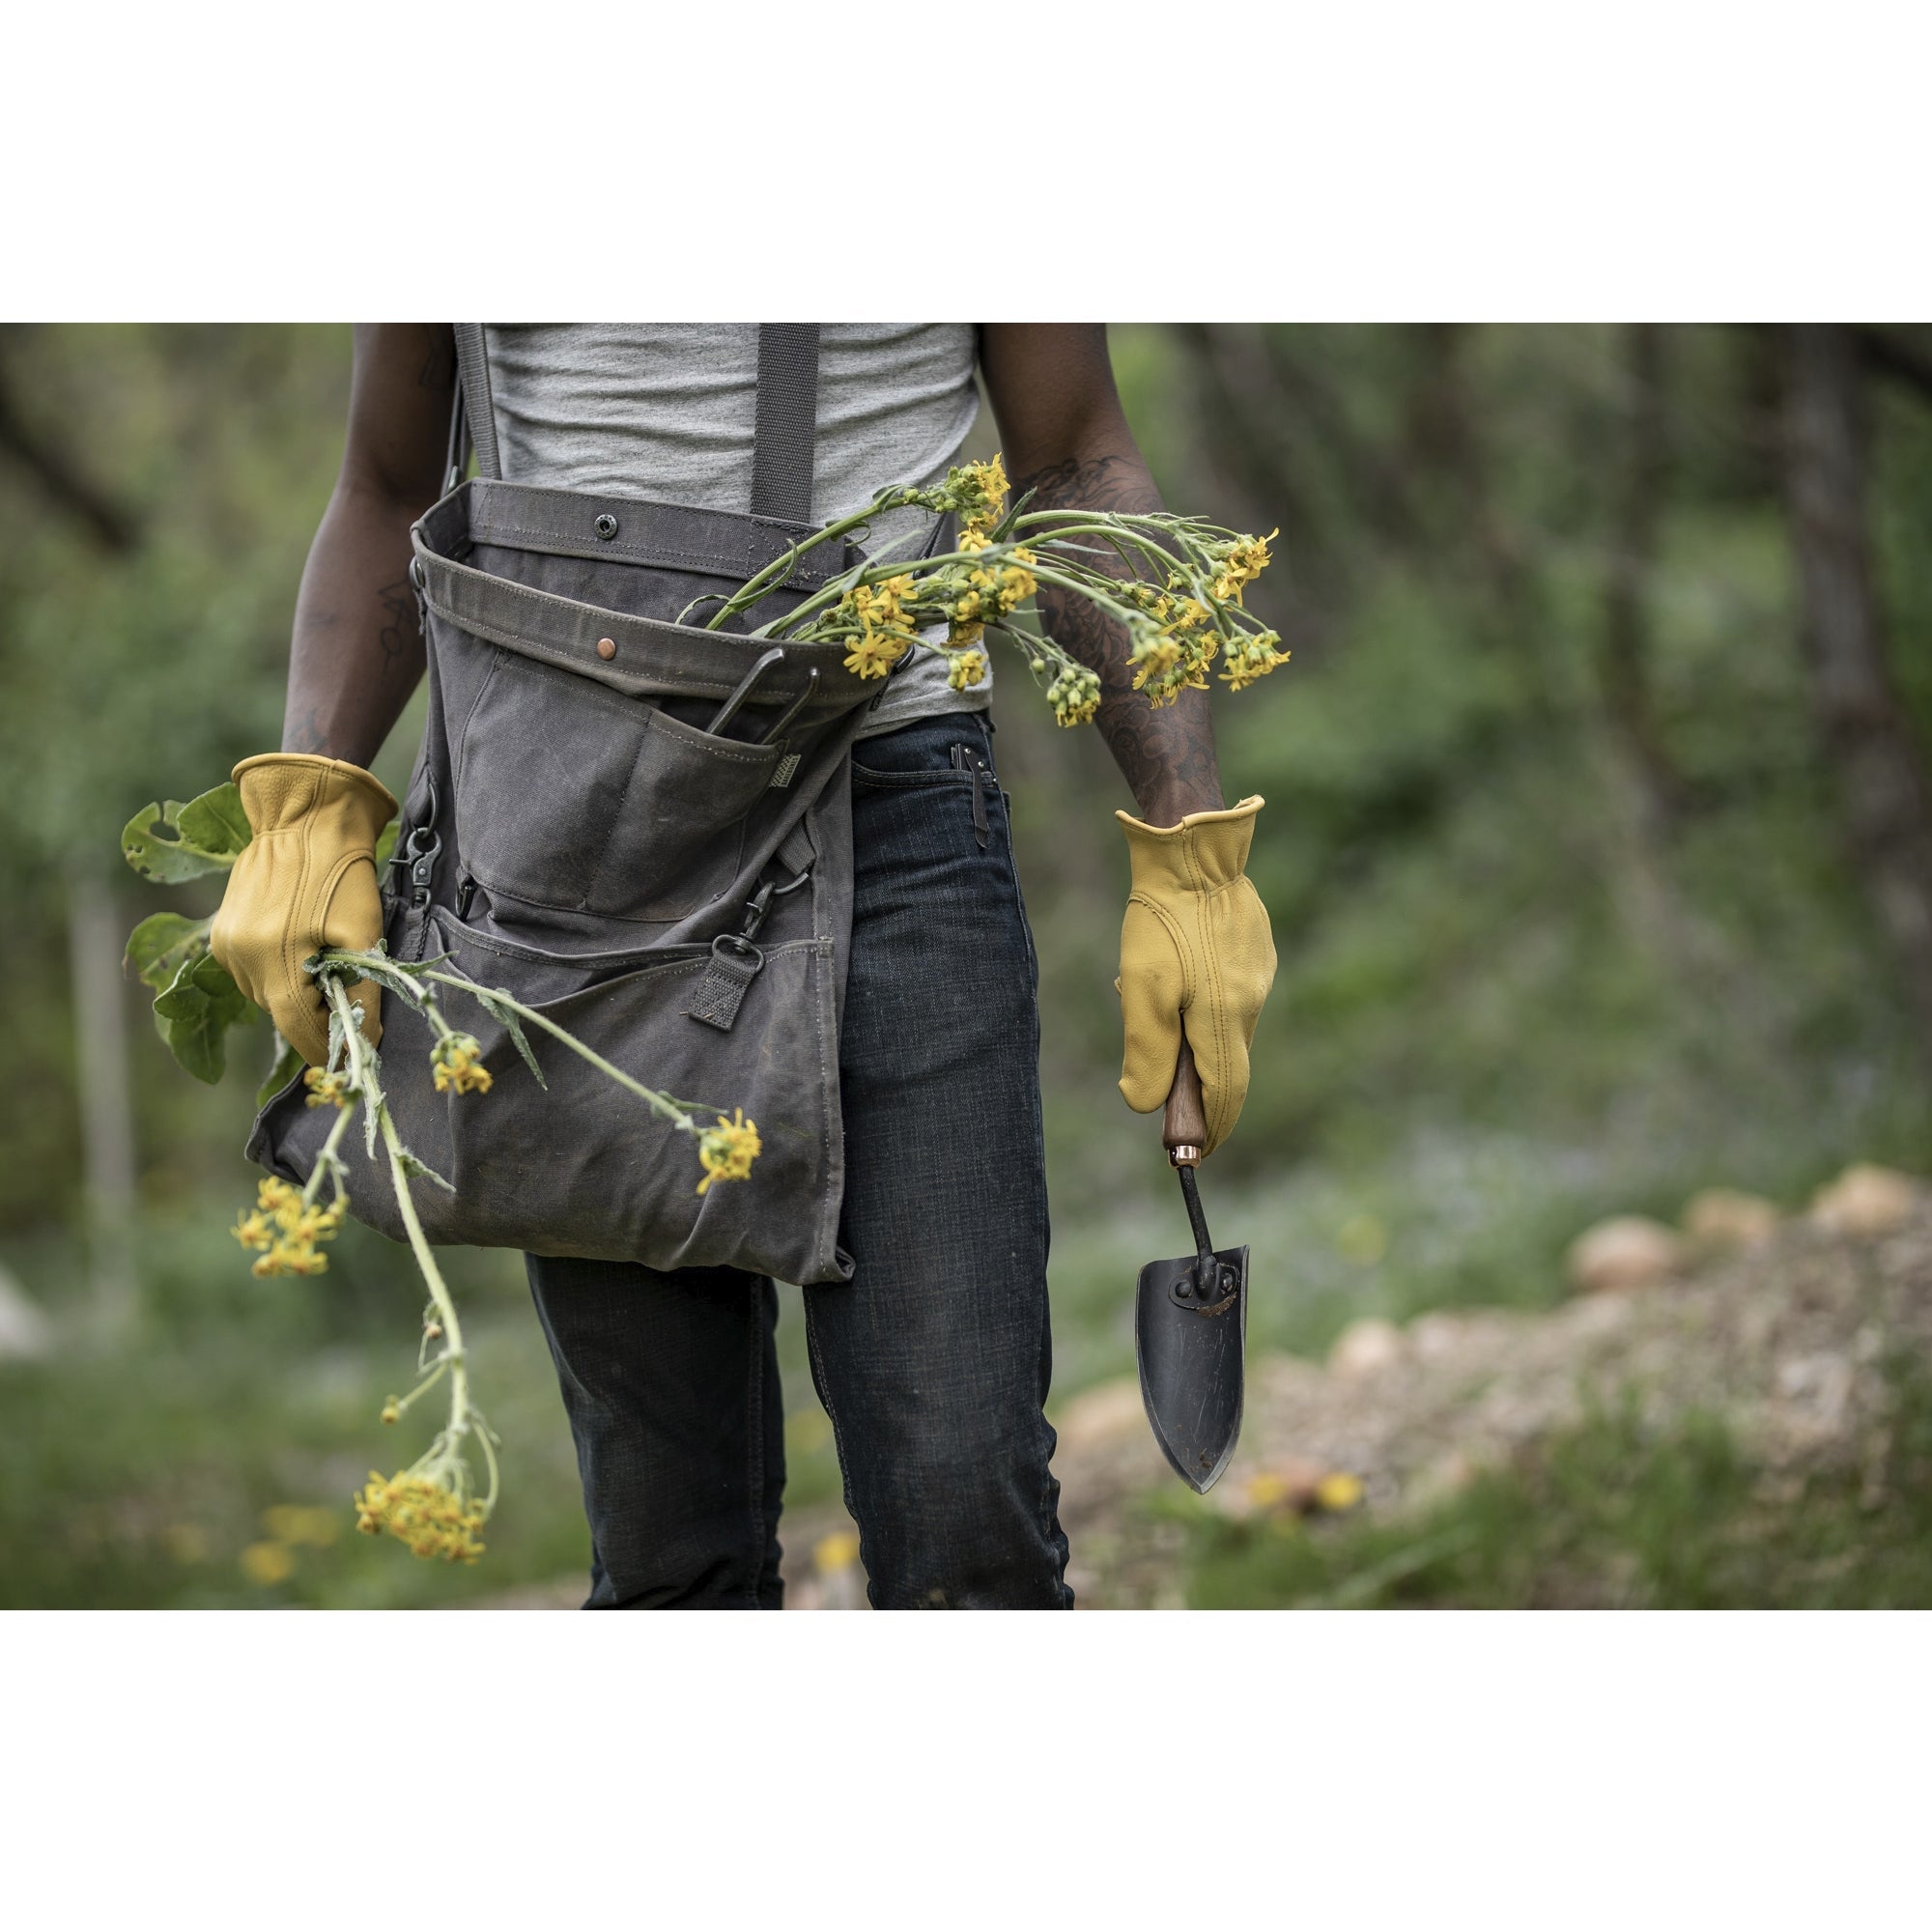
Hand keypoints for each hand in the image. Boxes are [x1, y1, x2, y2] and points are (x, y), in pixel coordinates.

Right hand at [210, 754, 397, 1065]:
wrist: (304, 817)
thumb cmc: (341, 873)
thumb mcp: (362, 934)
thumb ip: (362, 993)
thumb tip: (367, 1041)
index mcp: (273, 961)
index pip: (298, 1030)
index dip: (329, 1046)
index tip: (358, 1050)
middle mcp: (239, 959)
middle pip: (283, 1014)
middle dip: (318, 1015)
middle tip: (352, 996)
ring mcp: (226, 946)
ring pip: (267, 995)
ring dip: (298, 992)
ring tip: (327, 960)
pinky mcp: (222, 933)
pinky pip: (253, 972)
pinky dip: (279, 972)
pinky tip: (302, 945)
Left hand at [1115, 795, 1275, 1155]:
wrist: (1193, 849)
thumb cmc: (1161, 918)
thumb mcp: (1141, 988)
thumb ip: (1146, 1052)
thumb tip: (1145, 1105)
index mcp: (1225, 1018)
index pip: (1225, 1094)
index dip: (1210, 1129)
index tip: (1192, 1156)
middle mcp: (1251, 1002)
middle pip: (1225, 1064)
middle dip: (1195, 1086)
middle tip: (1163, 1096)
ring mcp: (1259, 976)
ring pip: (1225, 1028)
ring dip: (1192, 1035)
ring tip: (1151, 1002)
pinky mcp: (1257, 952)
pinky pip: (1230, 995)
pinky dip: (1202, 1003)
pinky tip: (1174, 975)